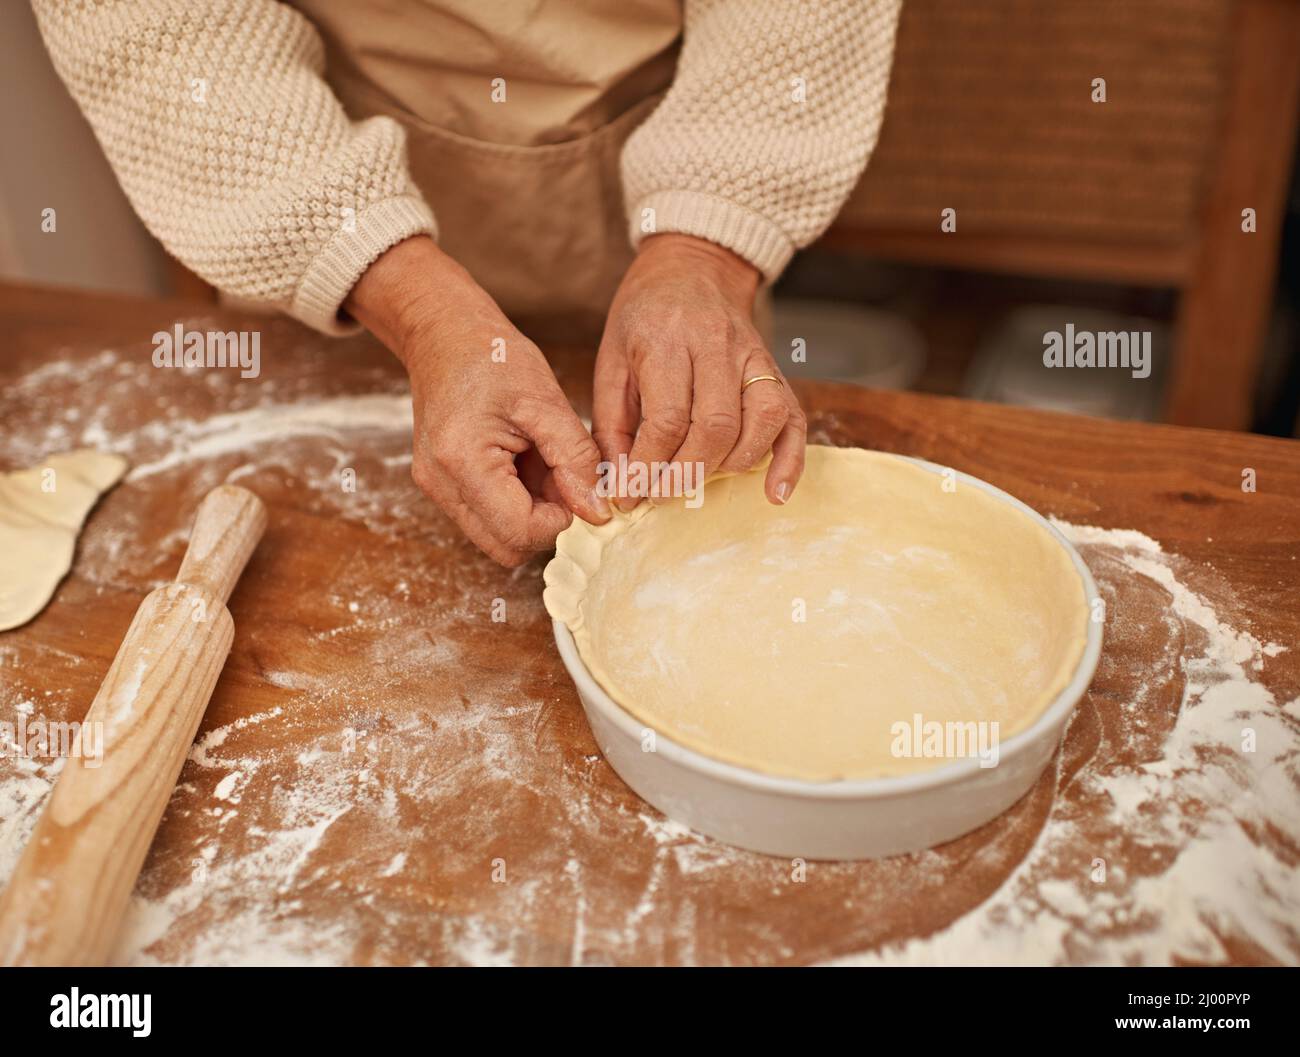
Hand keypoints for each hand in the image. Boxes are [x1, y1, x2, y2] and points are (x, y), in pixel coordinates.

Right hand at [348, 237, 609, 565]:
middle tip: (564, 480)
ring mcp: (436, 488)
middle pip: (506, 547)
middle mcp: (440, 484)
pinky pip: (486, 517)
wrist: (443, 332)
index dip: (562, 519)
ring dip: (531, 514)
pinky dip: (515, 502)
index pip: (521, 531)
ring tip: (543, 466)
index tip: (580, 486)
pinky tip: (525, 464)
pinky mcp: (442, 485)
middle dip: (546, 522)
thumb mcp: (547, 401)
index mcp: (462, 461)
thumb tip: (597, 511)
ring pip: (497, 537)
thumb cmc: (492, 356)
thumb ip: (576, 460)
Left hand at [593, 234, 805, 510]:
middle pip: (715, 425)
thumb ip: (612, 424)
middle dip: (687, 473)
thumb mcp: (611, 361)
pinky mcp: (776, 369)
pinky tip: (774, 492)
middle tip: (662, 494)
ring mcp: (754, 356)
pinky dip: (789, 460)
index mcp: (667, 340)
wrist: (692, 270)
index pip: (668, 418)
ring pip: (760, 422)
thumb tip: (620, 484)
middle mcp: (717, 346)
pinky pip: (793, 419)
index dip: (649, 466)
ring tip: (700, 482)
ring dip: (731, 466)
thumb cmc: (644, 319)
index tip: (630, 493)